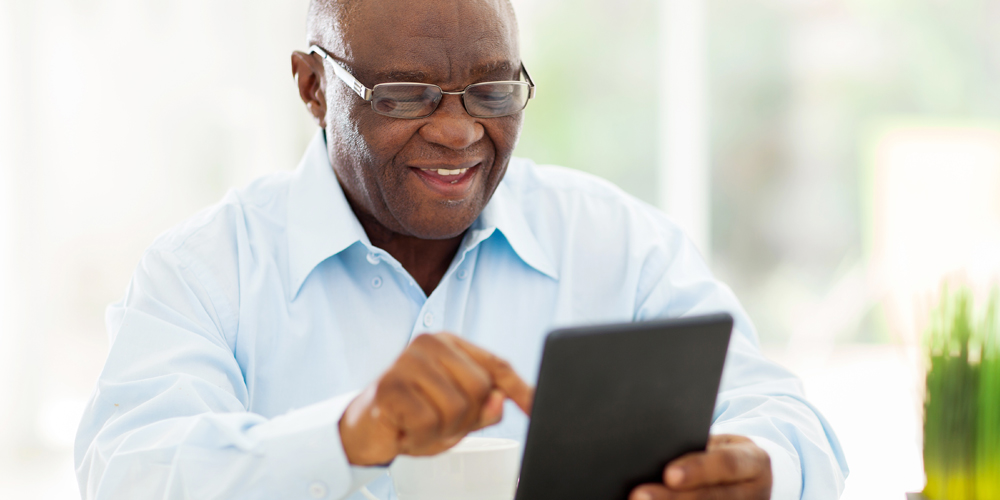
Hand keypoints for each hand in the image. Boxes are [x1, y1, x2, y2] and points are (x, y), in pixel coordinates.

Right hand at [339, 333, 533, 464]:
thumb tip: (501, 400)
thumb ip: (483, 408)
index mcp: (451, 345)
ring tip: (419, 424)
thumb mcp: (457, 416)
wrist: (363, 430)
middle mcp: (430, 344)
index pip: (497, 365)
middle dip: (464, 419)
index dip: (521, 389)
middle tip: (437, 422)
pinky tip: (405, 429)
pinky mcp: (390, 384)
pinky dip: (421, 437)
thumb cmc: (411, 416)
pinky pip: (429, 422)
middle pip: (480, 389)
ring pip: (457, 408)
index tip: (538, 407)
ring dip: (440, 430)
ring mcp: (408, 361)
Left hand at [630, 434, 771, 499]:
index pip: (727, 464)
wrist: (747, 477)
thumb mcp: (720, 446)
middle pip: (713, 498)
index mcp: (754, 462)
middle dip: (674, 498)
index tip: (668, 474)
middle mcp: (755, 492)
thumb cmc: (722, 455)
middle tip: (640, 495)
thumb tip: (653, 455)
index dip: (698, 469)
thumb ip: (696, 449)